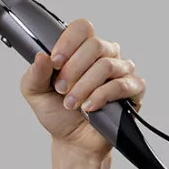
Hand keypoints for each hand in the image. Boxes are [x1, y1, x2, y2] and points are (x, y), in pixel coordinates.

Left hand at [20, 18, 146, 159]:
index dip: (68, 42)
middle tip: (61, 89)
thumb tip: (41, 56)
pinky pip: (121, 84)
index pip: (82, 28)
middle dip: (73, 70)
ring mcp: (121, 71)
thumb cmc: (57, 113)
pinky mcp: (133, 89)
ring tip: (71, 103)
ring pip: (107, 65)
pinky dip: (101, 96)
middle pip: (95, 45)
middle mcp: (104, 55)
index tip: (55, 62)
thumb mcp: (35, 93)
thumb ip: (35, 73)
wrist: (73, 140)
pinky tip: (89, 107)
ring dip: (84, 86)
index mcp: (81, 50)